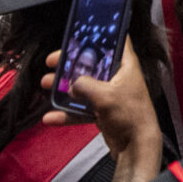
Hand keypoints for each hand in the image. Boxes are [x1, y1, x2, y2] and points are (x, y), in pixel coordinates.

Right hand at [43, 39, 164, 181]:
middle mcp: (118, 77)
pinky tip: (51, 117)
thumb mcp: (104, 95)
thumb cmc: (129, 116)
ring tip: (46, 84)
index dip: (98, 35)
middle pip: (92, 63)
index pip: (115, 41)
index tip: (79, 34)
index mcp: (125, 65)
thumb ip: (84, 85)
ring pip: (84, 86)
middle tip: (52, 61)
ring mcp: (110, 94)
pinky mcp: (104, 111)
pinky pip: (82, 108)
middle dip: (70, 63)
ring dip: (64, 86)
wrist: (136, 147)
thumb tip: (72, 85)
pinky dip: (68, 112)